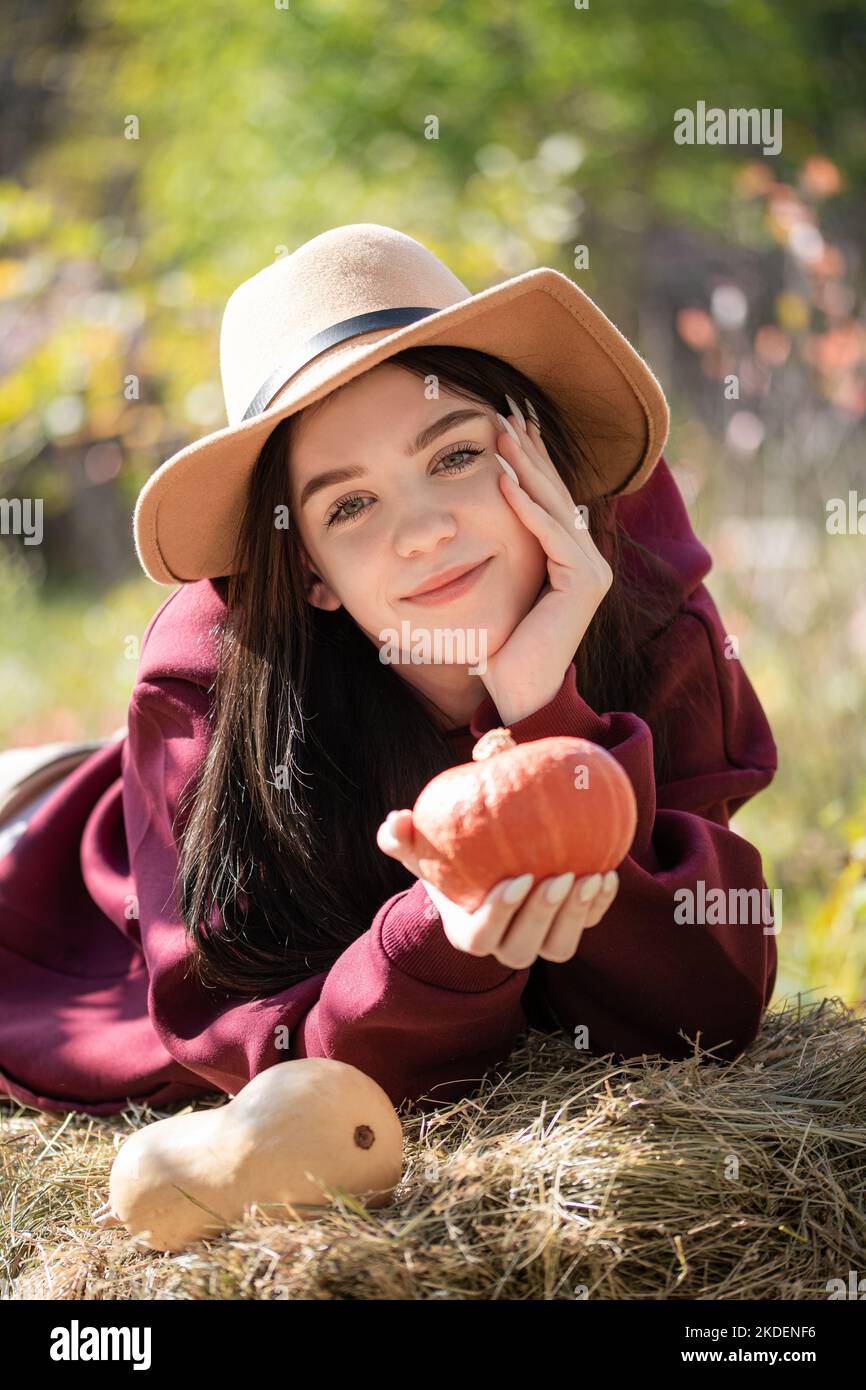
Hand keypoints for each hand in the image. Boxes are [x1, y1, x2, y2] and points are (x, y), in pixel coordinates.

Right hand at [377, 809, 618, 967]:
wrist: (486, 865)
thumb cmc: (449, 858)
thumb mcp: (421, 847)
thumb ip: (401, 838)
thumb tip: (396, 821)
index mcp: (468, 931)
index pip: (481, 938)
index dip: (500, 915)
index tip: (518, 879)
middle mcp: (504, 944)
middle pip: (524, 948)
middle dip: (544, 916)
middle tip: (561, 877)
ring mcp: (539, 940)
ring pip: (560, 946)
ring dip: (577, 916)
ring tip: (591, 877)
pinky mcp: (567, 926)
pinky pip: (588, 925)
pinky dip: (600, 905)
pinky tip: (608, 871)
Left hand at [483, 394, 613, 723]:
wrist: (517, 691)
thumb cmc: (499, 646)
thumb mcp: (498, 585)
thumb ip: (501, 552)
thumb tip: (473, 517)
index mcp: (571, 559)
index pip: (548, 498)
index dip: (530, 458)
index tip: (507, 423)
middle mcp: (588, 560)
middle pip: (554, 493)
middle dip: (530, 450)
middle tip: (506, 409)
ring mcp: (591, 570)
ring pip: (553, 507)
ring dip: (525, 466)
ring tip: (501, 432)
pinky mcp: (584, 583)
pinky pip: (550, 536)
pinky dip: (526, 507)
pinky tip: (504, 479)